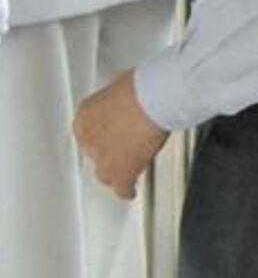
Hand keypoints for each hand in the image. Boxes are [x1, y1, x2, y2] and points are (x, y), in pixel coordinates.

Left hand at [73, 70, 168, 199]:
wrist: (152, 100)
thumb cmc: (141, 87)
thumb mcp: (120, 86)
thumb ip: (116, 101)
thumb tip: (124, 100)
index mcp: (84, 116)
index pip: (87, 131)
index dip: (103, 133)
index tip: (113, 132)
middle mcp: (88, 139)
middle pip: (94, 153)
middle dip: (108, 151)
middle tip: (123, 146)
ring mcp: (102, 159)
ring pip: (104, 174)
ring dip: (114, 171)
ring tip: (125, 169)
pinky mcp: (121, 174)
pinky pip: (122, 188)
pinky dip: (127, 190)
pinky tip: (130, 191)